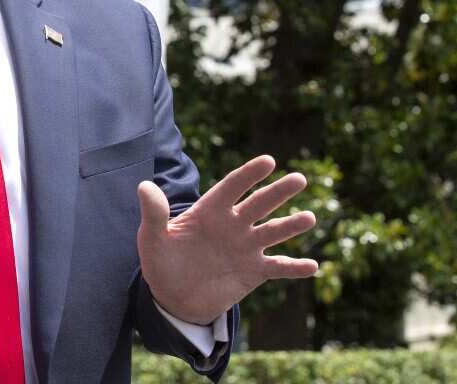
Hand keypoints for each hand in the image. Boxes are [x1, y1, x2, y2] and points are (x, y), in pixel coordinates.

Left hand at [136, 155, 317, 324]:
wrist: (174, 297)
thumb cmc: (162, 261)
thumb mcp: (153, 239)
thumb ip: (154, 214)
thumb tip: (144, 186)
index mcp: (210, 210)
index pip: (232, 187)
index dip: (248, 174)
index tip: (268, 161)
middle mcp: (233, 224)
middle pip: (259, 204)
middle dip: (278, 192)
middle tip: (299, 179)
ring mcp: (246, 247)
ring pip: (273, 231)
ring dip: (291, 225)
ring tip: (309, 218)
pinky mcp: (254, 271)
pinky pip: (278, 267)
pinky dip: (294, 268)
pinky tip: (312, 266)